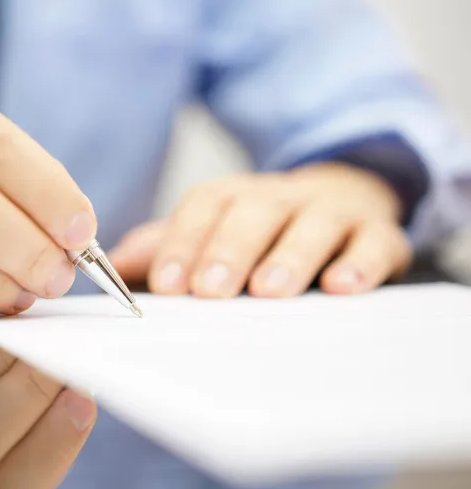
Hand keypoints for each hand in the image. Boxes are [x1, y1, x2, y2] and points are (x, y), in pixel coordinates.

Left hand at [110, 163, 411, 296]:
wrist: (341, 197)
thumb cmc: (260, 228)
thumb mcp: (211, 231)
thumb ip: (166, 248)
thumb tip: (112, 266)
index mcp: (232, 197)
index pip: (203, 208)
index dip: (183, 242)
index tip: (166, 285)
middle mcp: (278, 198)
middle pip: (253, 213)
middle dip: (229, 250)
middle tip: (211, 290)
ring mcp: (329, 213)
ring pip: (311, 226)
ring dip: (290, 256)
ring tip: (270, 290)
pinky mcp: (376, 233)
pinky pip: (373, 243)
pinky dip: (361, 262)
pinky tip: (342, 287)